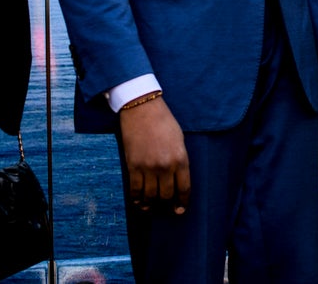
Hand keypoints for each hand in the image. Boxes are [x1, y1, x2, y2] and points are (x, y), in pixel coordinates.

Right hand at [118, 95, 189, 214]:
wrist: (142, 109)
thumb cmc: (163, 121)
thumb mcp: (179, 140)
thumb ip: (179, 159)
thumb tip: (177, 178)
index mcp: (181, 159)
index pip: (184, 188)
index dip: (182, 202)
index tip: (180, 209)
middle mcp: (165, 166)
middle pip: (166, 195)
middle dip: (166, 205)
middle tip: (165, 209)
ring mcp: (148, 167)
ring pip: (150, 196)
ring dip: (150, 205)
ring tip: (150, 208)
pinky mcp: (133, 166)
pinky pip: (135, 189)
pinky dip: (136, 199)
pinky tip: (138, 202)